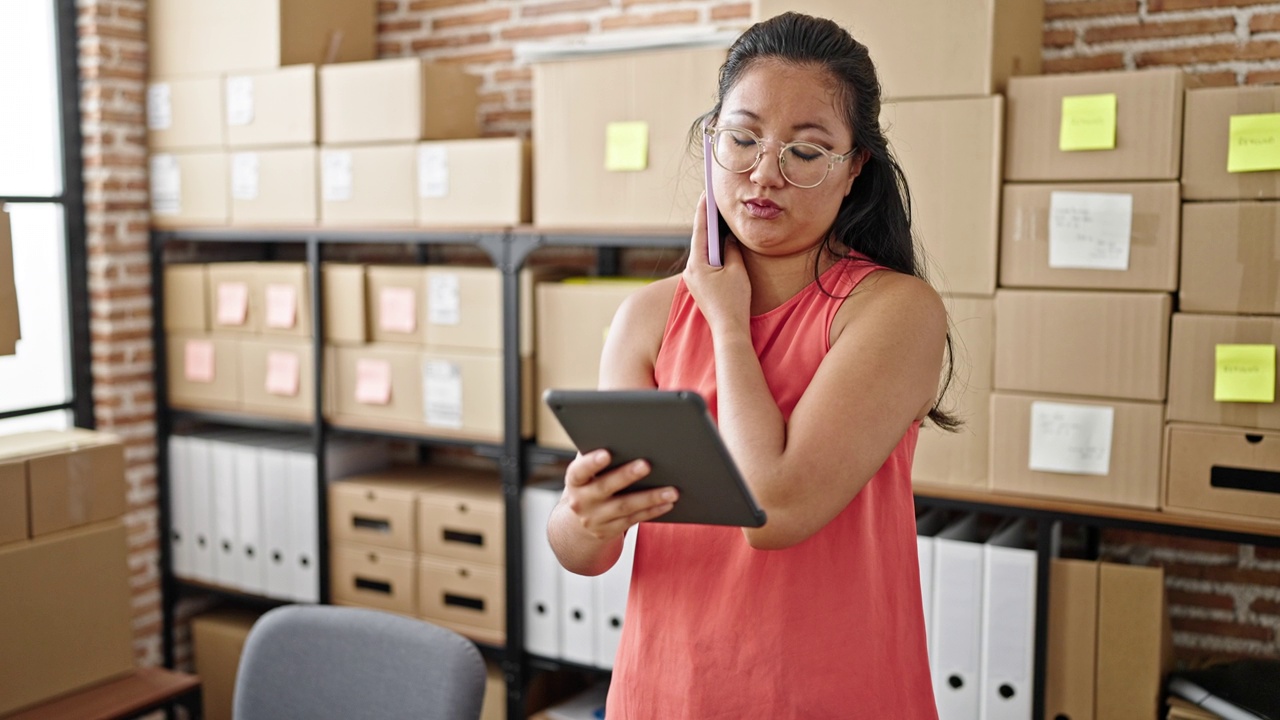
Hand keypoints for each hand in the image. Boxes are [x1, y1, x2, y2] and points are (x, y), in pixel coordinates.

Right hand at [561, 449, 677, 540]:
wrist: (579, 522)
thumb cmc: (589, 483)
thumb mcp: (585, 471)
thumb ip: (595, 453)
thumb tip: (618, 432)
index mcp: (575, 481)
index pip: (579, 471)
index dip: (591, 463)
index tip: (606, 453)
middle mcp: (581, 501)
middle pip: (605, 488)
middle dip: (626, 476)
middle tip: (646, 465)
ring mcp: (596, 518)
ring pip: (625, 507)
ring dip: (650, 498)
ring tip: (671, 490)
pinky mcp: (610, 530)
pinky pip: (634, 519)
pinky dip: (652, 511)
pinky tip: (668, 503)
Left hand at [684, 193, 749, 334]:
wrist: (728, 329)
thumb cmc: (734, 300)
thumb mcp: (736, 270)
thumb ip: (731, 250)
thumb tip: (728, 239)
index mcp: (697, 263)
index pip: (700, 230)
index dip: (704, 210)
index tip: (706, 193)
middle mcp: (691, 269)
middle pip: (700, 240)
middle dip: (708, 221)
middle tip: (713, 201)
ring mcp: (693, 278)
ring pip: (703, 252)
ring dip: (711, 237)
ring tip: (718, 218)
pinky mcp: (699, 285)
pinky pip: (706, 263)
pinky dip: (713, 252)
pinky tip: (720, 245)